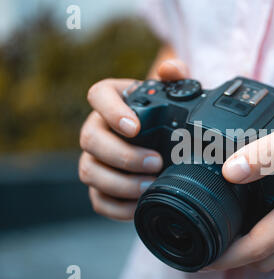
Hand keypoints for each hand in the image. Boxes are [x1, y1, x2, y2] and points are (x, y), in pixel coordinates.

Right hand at [79, 59, 188, 219]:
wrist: (168, 141)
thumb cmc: (169, 115)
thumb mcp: (176, 95)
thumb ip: (176, 77)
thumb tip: (170, 69)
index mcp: (113, 100)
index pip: (98, 95)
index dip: (111, 111)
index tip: (134, 127)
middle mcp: (98, 128)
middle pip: (90, 139)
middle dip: (122, 155)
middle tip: (155, 162)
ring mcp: (96, 159)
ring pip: (90, 171)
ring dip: (120, 183)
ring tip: (151, 186)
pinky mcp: (101, 186)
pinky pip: (98, 200)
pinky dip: (117, 207)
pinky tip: (140, 205)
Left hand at [206, 92, 273, 271]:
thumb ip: (267, 153)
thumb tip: (230, 172)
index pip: (260, 246)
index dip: (227, 257)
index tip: (203, 258)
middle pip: (269, 260)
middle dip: (237, 259)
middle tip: (211, 243)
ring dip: (256, 255)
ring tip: (231, 237)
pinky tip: (263, 226)